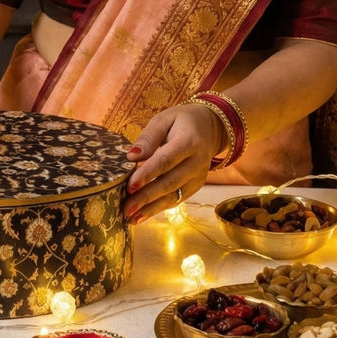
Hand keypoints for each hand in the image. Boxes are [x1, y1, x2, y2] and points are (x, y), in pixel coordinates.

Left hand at [121, 103, 223, 222]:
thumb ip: (148, 138)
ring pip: (174, 195)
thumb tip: (131, 156)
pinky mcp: (196, 186)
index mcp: (189, 141)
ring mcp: (198, 176)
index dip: (148, 174)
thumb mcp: (164, 119)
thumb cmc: (182, 121)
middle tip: (126, 207)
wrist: (211, 127)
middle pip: (170, 182)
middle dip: (147, 197)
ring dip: (151, 208)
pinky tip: (142, 216)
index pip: (166, 160)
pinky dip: (159, 209)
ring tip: (130, 218)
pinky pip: (177, 199)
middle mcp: (197, 162)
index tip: (130, 186)